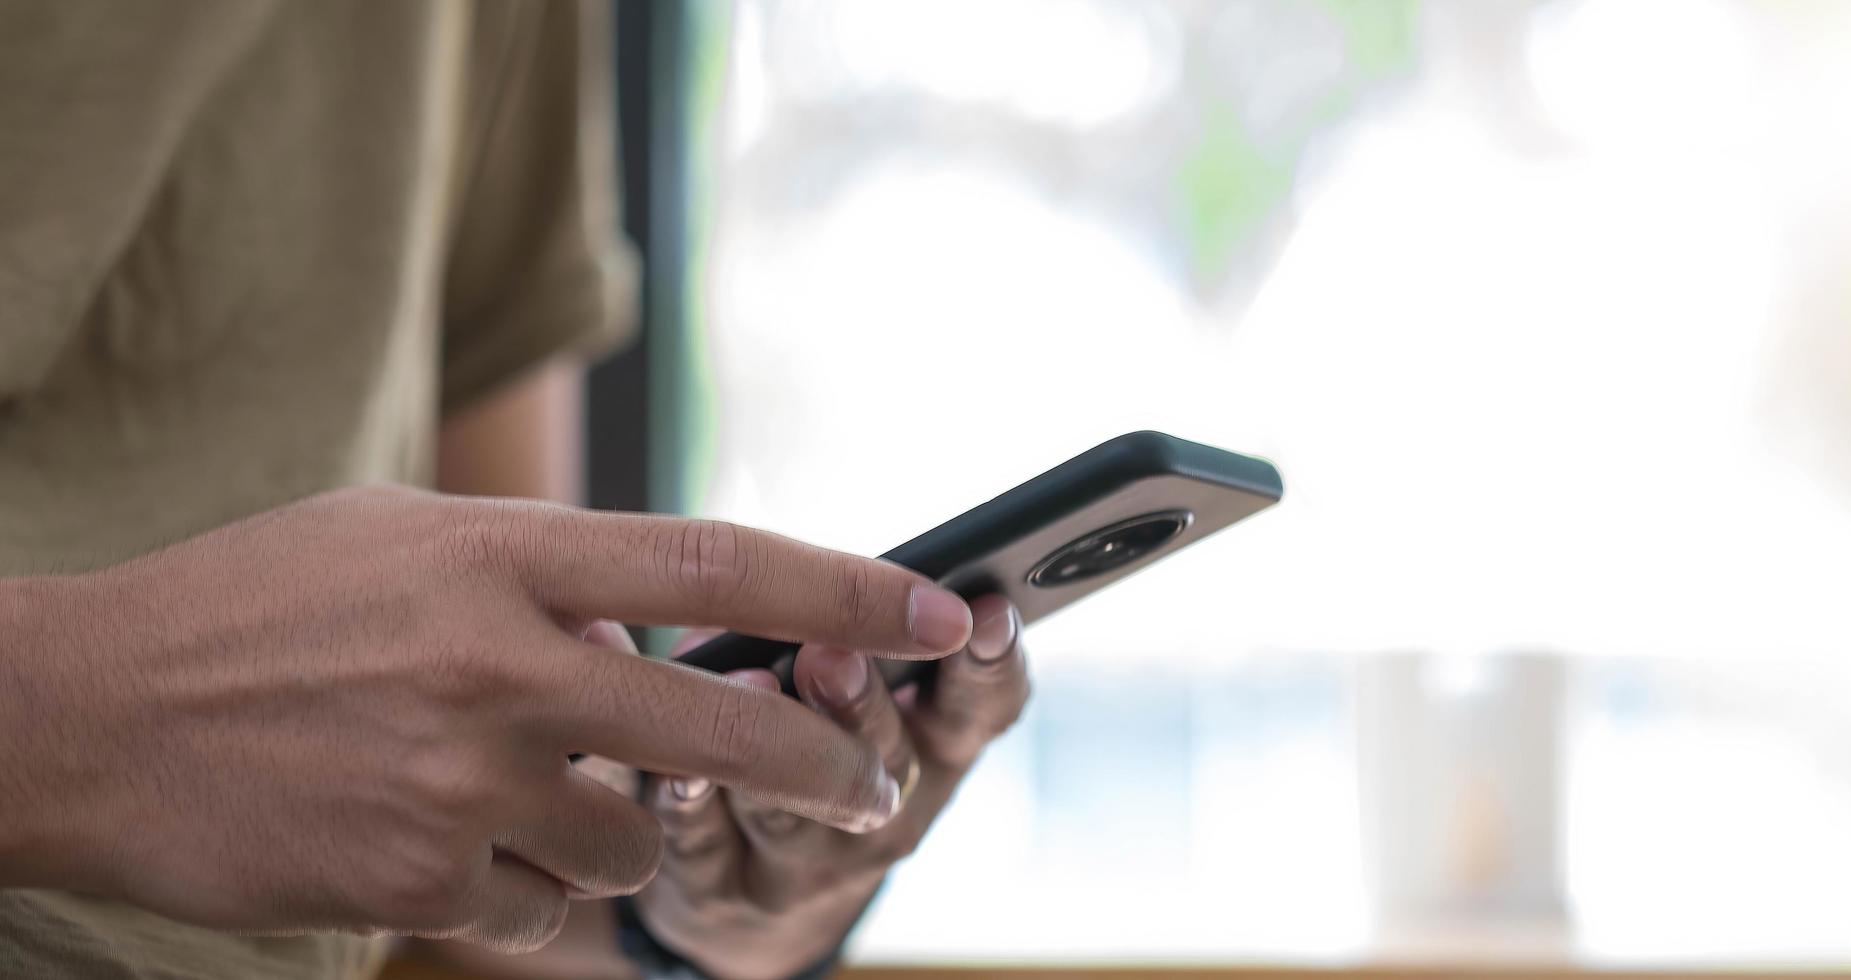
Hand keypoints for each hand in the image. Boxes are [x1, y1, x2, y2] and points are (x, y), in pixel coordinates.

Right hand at [0, 486, 971, 952]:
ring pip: (631, 840)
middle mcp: (499, 664)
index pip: (721, 565)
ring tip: (521, 792)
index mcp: (501, 555)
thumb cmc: (250, 609)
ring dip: (614, 831)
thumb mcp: (400, 539)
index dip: (852, 592)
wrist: (82, 719)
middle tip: (875, 787)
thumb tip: (667, 627)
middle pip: (725, 734)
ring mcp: (460, 780)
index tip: (948, 610)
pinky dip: (517, 885)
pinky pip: (537, 905)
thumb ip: (542, 573)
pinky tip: (439, 839)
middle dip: (826, 768)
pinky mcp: (417, 880)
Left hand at [612, 594, 1030, 977]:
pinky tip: (677, 772)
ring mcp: (808, 865)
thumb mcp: (856, 696)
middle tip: (835, 652)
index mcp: (936, 745)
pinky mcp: (722, 894)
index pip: (985, 706)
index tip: (988, 609)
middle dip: (861, 705)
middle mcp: (889, 812)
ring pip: (797, 812)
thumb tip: (756, 586)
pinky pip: (705, 848)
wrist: (745, 895)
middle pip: (890, 761)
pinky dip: (691, 805)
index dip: (992, 662)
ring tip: (751, 688)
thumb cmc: (810, 745)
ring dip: (774, 752)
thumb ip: (824, 629)